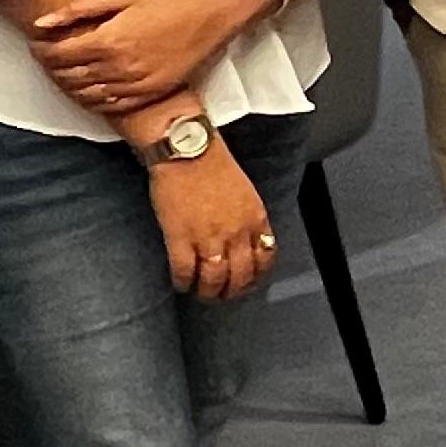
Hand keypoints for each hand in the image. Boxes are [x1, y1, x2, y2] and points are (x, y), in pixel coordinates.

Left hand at [30, 0, 257, 114]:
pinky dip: (91, 100)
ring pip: (85, 94)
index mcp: (108, 40)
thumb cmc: (166, 2)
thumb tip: (42, 23)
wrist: (209, 16)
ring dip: (69, 85)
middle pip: (69, 76)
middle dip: (51, 68)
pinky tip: (88, 89)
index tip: (37, 44)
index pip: (58, 55)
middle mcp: (117, 67)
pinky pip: (109, 105)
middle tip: (48, 58)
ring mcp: (133, 84)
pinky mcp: (147, 93)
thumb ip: (78, 10)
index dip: (41, 51)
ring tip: (65, 73)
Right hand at [148, 145, 274, 301]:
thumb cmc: (214, 166)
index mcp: (255, 219)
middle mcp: (236, 232)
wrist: (188, 151)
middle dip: (232, 290)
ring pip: (214, 279)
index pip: (265, 258)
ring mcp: (209, 237)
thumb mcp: (246, 192)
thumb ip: (249, 218)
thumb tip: (247, 240)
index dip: (256, 276)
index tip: (248, 283)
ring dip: (208, 291)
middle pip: (241, 275)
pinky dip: (183, 282)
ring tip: (201, 293)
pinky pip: (184, 271)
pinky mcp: (180, 238)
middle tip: (223, 295)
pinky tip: (181, 284)